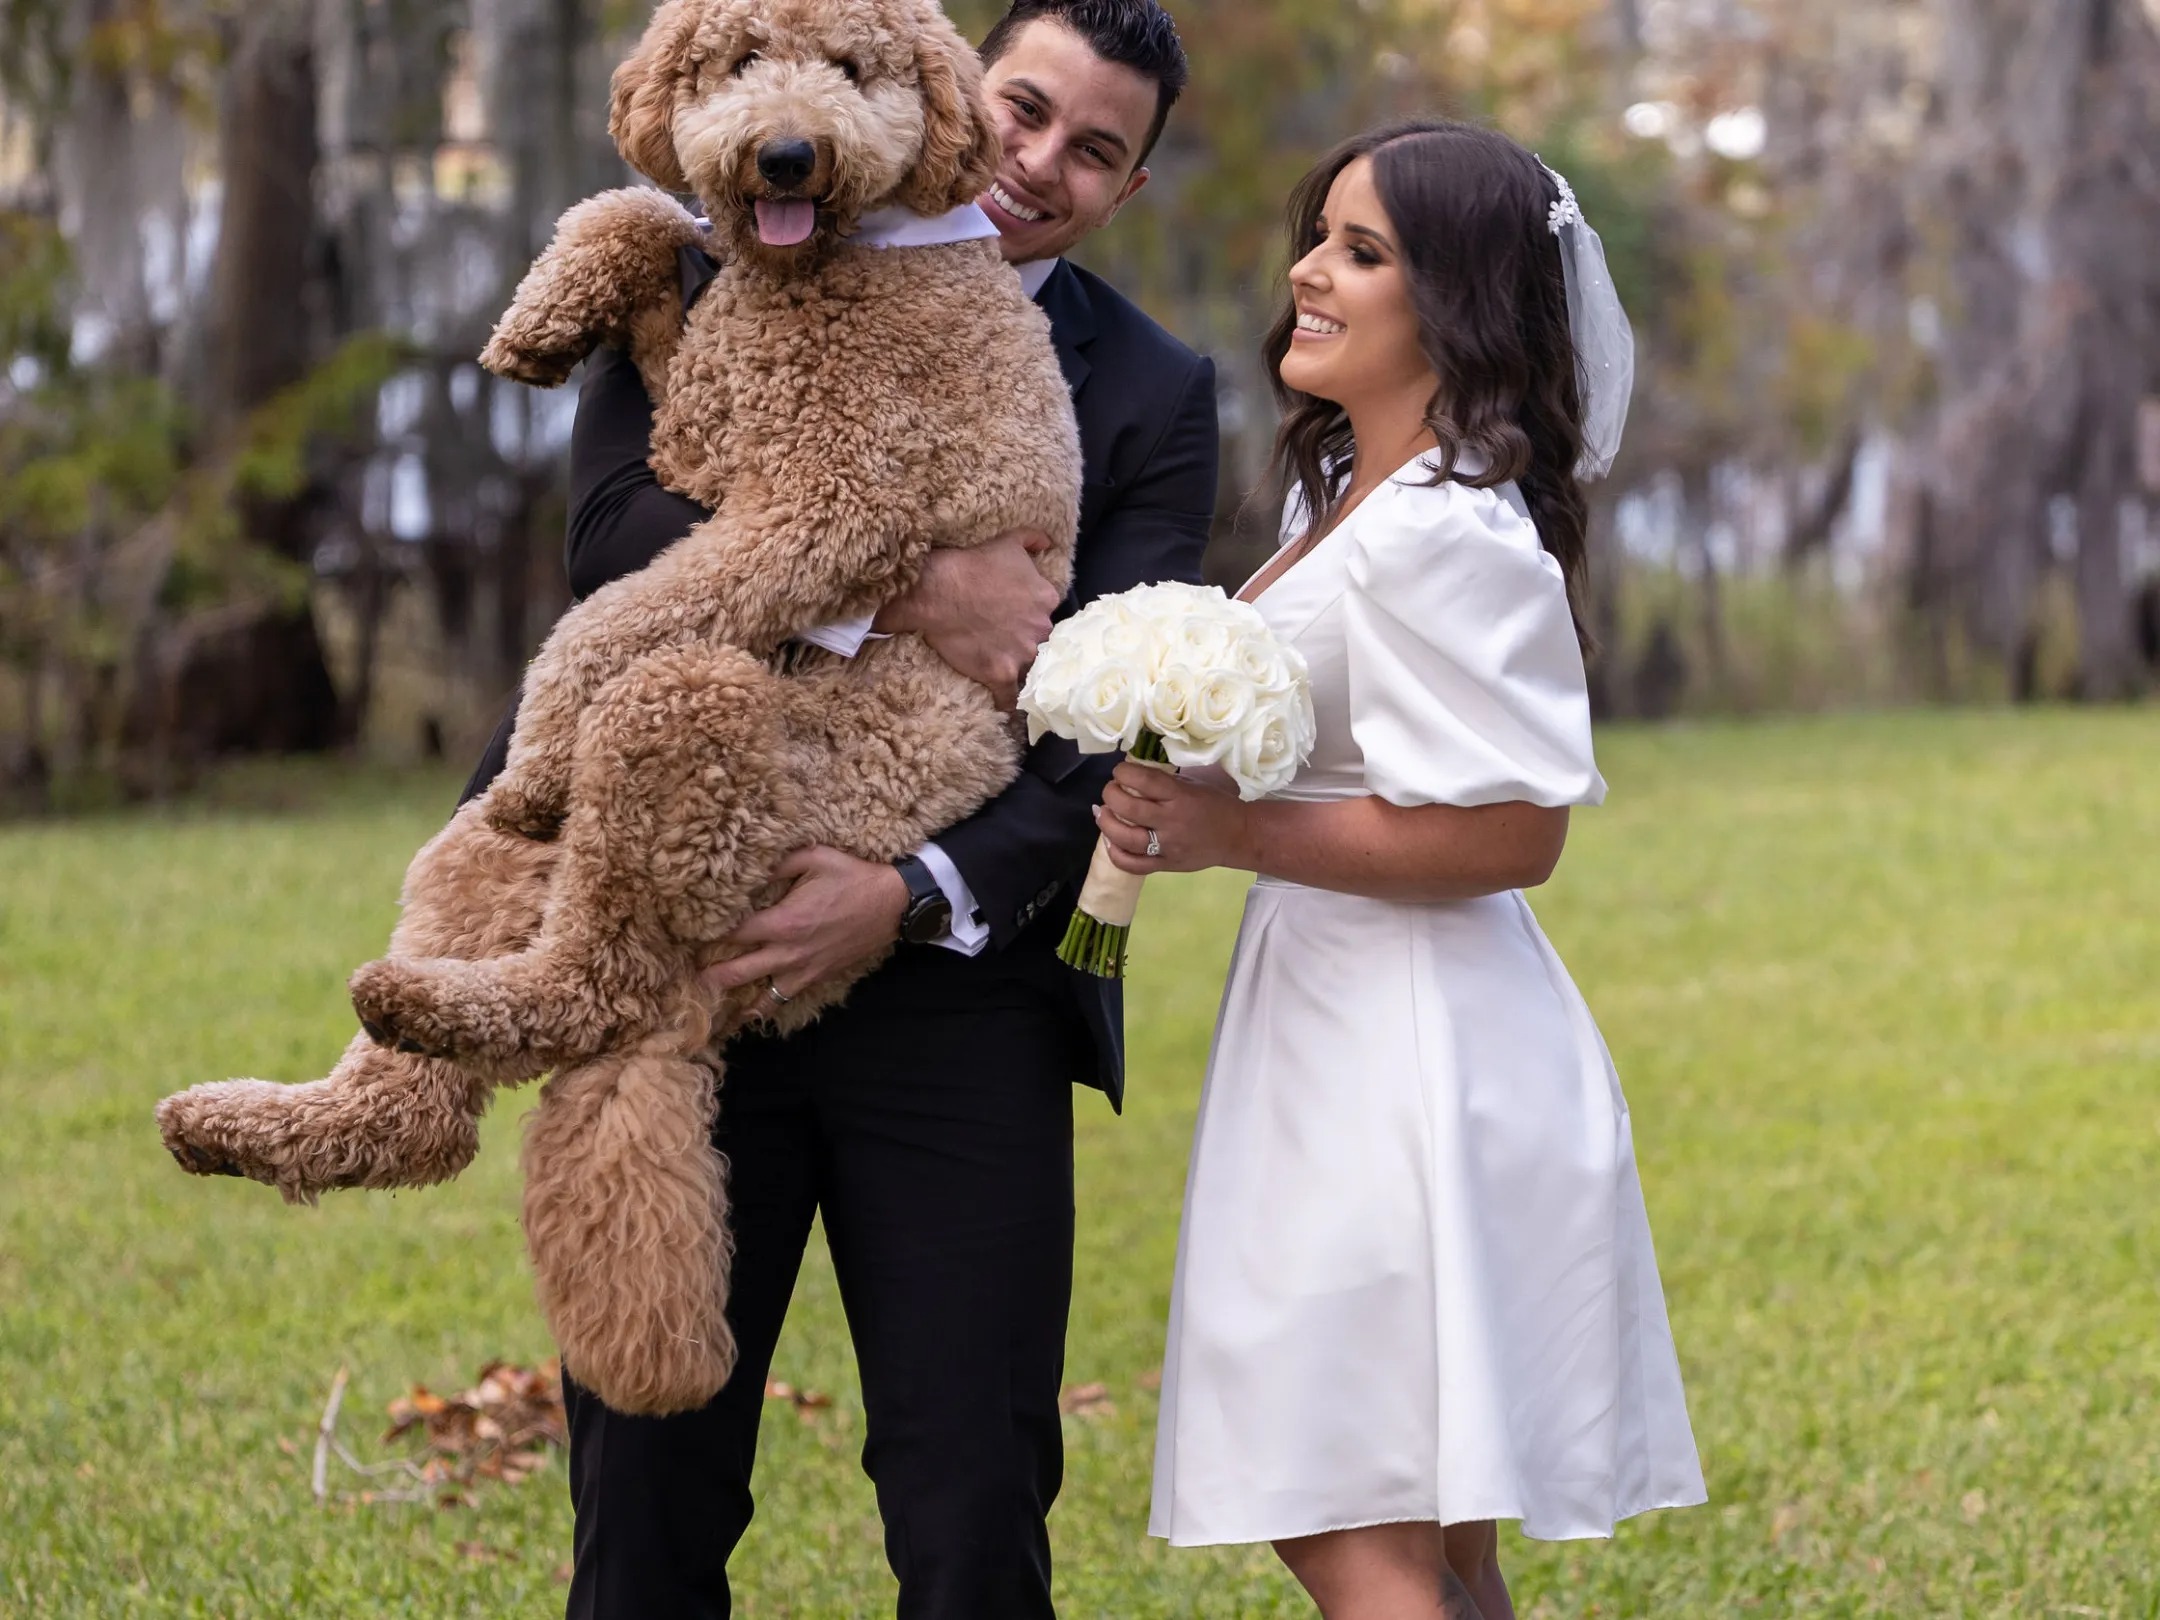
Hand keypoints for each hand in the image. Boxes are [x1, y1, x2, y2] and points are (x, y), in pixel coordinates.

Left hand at [700, 847, 908, 1000]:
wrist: (893, 904)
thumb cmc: (854, 877)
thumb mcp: (815, 857)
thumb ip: (778, 863)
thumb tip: (750, 866)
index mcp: (784, 921)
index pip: (735, 933)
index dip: (709, 935)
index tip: (689, 934)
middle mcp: (788, 952)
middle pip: (737, 971)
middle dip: (710, 975)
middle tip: (687, 976)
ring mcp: (803, 969)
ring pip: (760, 996)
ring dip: (735, 998)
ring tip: (711, 1001)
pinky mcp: (817, 977)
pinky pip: (784, 998)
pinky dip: (765, 1007)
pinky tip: (750, 1012)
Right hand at [875, 528, 1059, 708]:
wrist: (937, 590)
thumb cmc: (972, 563)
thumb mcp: (1008, 542)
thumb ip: (1033, 540)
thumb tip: (1048, 542)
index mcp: (1046, 599)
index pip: (1049, 615)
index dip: (1034, 618)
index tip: (1021, 620)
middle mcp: (1040, 629)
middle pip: (1043, 643)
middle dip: (1028, 643)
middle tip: (1008, 642)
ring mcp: (1021, 653)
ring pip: (1031, 671)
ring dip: (1022, 672)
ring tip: (1009, 673)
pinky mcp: (999, 673)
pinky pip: (1010, 697)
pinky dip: (1008, 702)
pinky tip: (1004, 704)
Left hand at [1093, 760, 1253, 875]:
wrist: (1238, 836)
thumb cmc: (1214, 805)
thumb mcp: (1192, 785)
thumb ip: (1164, 783)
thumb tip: (1131, 777)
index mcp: (1180, 796)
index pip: (1143, 781)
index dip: (1123, 773)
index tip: (1119, 771)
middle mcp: (1172, 821)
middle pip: (1129, 809)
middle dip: (1111, 795)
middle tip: (1110, 791)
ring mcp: (1168, 846)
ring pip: (1127, 838)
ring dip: (1107, 824)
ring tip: (1102, 813)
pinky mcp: (1167, 865)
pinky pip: (1134, 865)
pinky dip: (1117, 854)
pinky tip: (1111, 842)